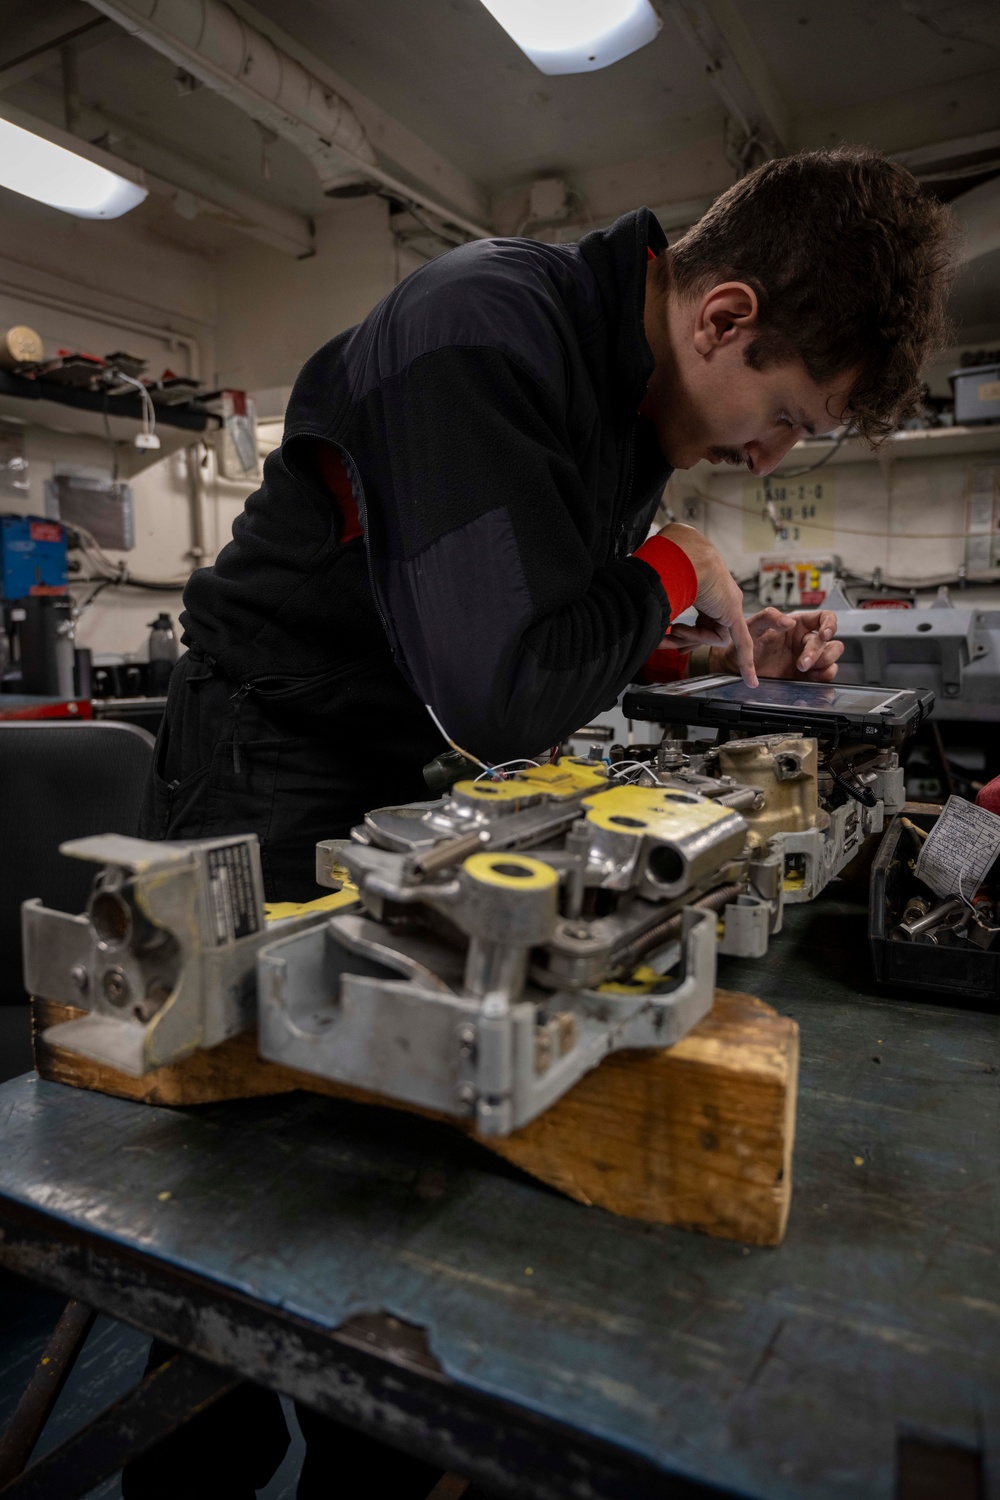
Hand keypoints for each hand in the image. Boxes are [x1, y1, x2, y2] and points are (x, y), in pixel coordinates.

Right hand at [656, 523, 757, 685]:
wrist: (684, 556)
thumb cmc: (672, 565)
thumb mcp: (667, 591)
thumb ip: (663, 604)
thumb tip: (644, 617)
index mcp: (707, 588)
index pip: (703, 619)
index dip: (689, 633)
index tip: (673, 638)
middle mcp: (721, 596)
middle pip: (708, 630)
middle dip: (685, 639)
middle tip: (665, 640)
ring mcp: (729, 605)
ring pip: (715, 636)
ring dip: (692, 637)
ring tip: (674, 630)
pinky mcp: (733, 613)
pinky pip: (742, 642)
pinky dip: (745, 662)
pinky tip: (750, 681)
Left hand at [710, 607, 842, 680]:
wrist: (734, 667)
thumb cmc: (742, 643)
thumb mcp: (751, 626)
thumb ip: (769, 618)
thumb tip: (789, 621)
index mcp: (797, 624)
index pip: (824, 618)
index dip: (830, 624)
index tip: (824, 634)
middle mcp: (804, 640)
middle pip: (829, 642)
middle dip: (819, 652)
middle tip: (801, 663)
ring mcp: (807, 658)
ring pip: (831, 657)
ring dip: (824, 663)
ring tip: (803, 669)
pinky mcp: (805, 675)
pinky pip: (826, 674)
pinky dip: (824, 676)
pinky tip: (809, 677)